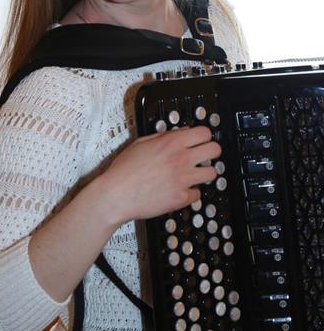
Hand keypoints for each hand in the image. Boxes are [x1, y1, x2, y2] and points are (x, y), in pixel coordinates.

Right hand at [98, 126, 220, 225]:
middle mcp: (181, 159)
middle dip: (211, 152)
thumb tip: (180, 133)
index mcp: (171, 142)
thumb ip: (164, 136)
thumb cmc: (124, 169)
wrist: (116, 194)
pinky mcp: (181, 198)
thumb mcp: (141, 142)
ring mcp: (183, 179)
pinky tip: (180, 190)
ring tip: (194, 175)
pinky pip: (198, 194)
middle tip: (204, 157)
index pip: (205, 132)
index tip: (201, 141)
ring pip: (212, 173)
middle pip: (215, 150)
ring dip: (204, 173)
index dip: (204, 136)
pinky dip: (190, 193)